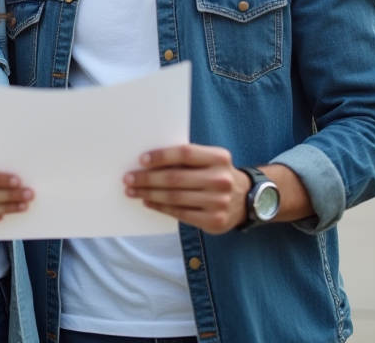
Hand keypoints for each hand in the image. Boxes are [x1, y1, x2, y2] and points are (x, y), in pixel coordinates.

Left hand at [125, 144, 250, 234]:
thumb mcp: (210, 160)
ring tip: (133, 191)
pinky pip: (180, 213)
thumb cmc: (216, 174)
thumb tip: (148, 161)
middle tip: (128, 178)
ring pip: (175, 198)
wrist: (246, 199)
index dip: (161, 156)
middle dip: (147, 178)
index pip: (185, 154)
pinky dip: (160, 207)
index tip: (141, 160)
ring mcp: (218, 202)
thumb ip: (188, 159)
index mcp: (219, 158)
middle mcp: (221, 179)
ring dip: (149, 194)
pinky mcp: (213, 221)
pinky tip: (148, 201)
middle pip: (176, 178)